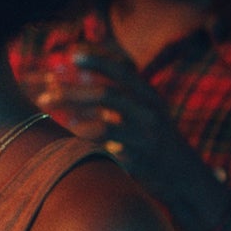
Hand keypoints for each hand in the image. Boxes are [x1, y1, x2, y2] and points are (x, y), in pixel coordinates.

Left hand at [65, 49, 229, 230]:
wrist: (185, 176)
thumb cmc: (154, 136)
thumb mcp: (145, 108)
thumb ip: (117, 90)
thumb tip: (78, 68)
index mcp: (150, 96)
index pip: (123, 70)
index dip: (98, 60)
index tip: (73, 54)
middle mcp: (149, 114)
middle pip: (106, 95)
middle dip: (71, 93)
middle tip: (44, 97)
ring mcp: (145, 139)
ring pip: (104, 126)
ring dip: (74, 122)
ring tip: (54, 120)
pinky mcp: (138, 163)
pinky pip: (105, 153)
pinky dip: (85, 146)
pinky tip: (69, 143)